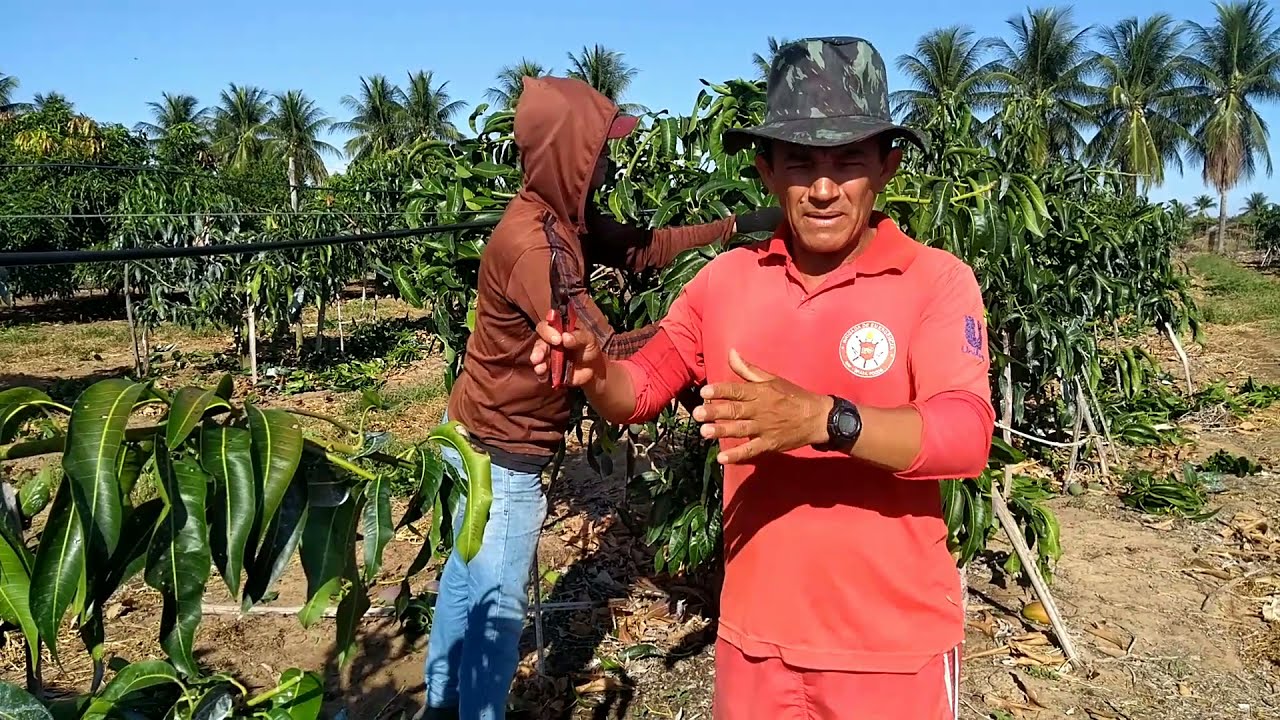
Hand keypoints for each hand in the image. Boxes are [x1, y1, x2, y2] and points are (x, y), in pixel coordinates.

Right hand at [531, 310, 604, 387]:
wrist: (593, 369)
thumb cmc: (589, 349)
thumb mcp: (589, 339)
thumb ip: (579, 337)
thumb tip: (566, 337)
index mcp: (557, 331)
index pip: (546, 327)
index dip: (548, 332)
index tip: (558, 340)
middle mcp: (549, 343)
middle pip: (539, 343)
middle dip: (538, 350)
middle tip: (539, 358)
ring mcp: (548, 358)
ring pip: (538, 359)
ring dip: (538, 364)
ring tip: (541, 369)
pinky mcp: (549, 371)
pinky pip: (542, 374)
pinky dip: (542, 376)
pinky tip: (545, 378)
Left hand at [693, 348, 832, 463]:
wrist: (817, 417)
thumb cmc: (792, 396)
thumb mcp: (772, 379)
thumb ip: (748, 369)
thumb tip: (731, 352)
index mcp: (760, 392)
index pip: (737, 390)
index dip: (720, 390)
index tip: (705, 391)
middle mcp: (760, 409)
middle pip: (735, 410)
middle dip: (715, 412)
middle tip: (697, 413)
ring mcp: (764, 428)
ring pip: (740, 429)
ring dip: (721, 431)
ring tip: (704, 432)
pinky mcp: (769, 444)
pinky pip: (751, 450)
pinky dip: (737, 455)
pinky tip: (721, 458)